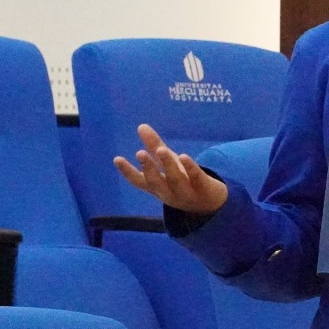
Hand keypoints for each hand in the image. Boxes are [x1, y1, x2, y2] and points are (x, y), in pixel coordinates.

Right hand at [113, 123, 227, 215]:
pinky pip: (196, 178)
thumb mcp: (168, 164)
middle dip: (148, 168)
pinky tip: (184, 156)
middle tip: (140, 153)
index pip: (139, 181)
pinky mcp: (203, 188)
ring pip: (175, 180)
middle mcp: (169, 192)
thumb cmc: (184, 180)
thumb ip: (154, 146)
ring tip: (161, 149)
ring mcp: (186, 192)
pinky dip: (190, 168)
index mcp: (158, 187)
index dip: (127, 171)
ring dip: (168, 165)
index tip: (117, 158)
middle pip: (156, 182)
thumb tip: (141, 125)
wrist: (211, 203)